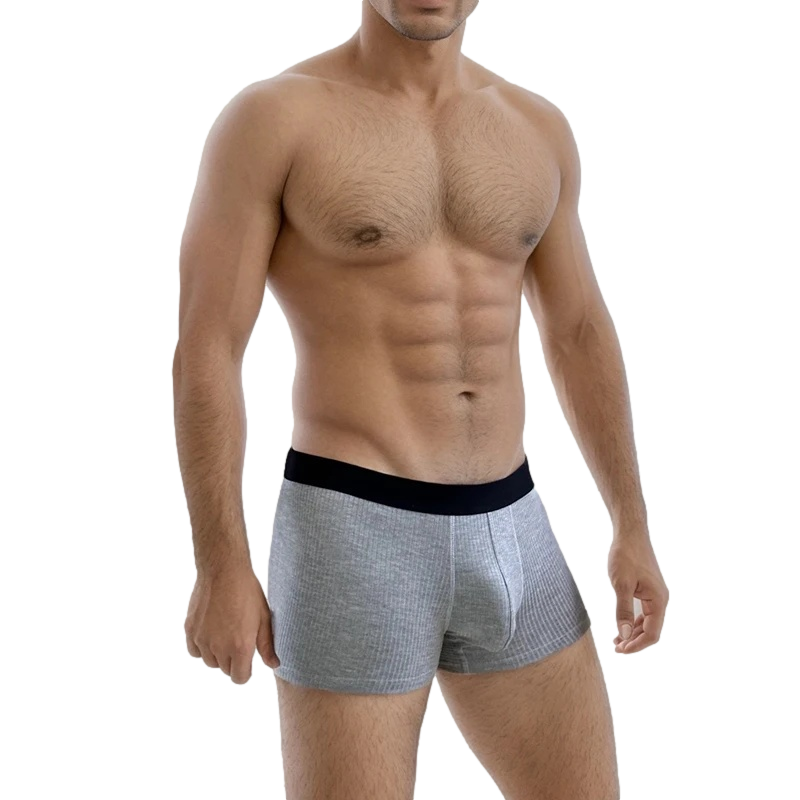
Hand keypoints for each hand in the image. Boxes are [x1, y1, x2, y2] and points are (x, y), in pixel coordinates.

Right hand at [182, 565, 279, 685]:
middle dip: (234, 662)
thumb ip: (267, 645)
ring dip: (217, 655)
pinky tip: (211, 634)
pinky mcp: (189, 630)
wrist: (223, 569)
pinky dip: (201, 648)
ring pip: (209, 662)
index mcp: (240, 648)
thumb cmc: (247, 590)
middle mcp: (218, 649)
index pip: (239, 680)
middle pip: (225, 671)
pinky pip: (194, 652)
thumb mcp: (264, 617)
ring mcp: (201, 640)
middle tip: (240, 640)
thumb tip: (273, 665)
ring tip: (226, 633)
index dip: (246, 672)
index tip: (249, 661)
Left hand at [605, 531, 669, 656]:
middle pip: (652, 631)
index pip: (653, 634)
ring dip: (633, 634)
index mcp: (659, 601)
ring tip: (615, 641)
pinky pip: (644, 613)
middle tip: (614, 648)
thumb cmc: (625, 555)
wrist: (630, 533)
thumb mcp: (620, 584)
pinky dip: (633, 622)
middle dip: (634, 642)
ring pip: (648, 623)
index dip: (637, 646)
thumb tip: (624, 636)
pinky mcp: (649, 590)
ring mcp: (656, 595)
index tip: (619, 651)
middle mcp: (661, 600)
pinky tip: (621, 626)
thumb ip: (622, 610)